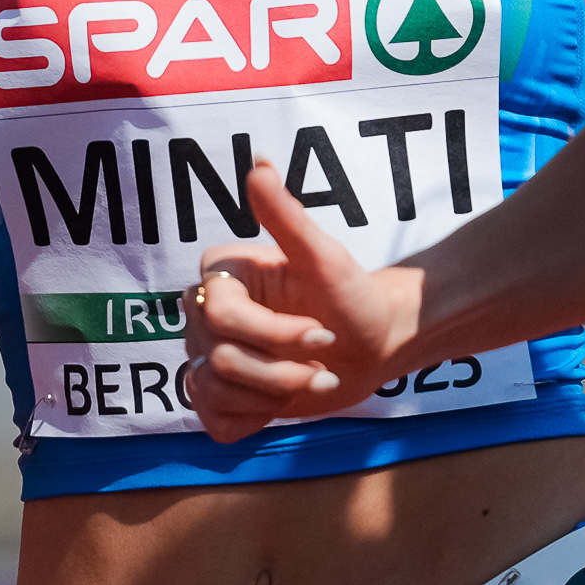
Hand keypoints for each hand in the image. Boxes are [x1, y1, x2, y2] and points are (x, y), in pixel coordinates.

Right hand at [185, 162, 422, 442]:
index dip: (272, 333)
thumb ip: (286, 215)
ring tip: (314, 378)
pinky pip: (213, 420)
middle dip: (280, 368)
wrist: (376, 342)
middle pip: (218, 357)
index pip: (220, 315)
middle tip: (325, 360)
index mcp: (224, 276)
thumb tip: (258, 164)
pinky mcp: (224, 397)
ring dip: (275, 392)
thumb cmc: (353, 295)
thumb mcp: (325, 258)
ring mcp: (212, 356)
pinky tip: (283, 403)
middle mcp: (209, 314)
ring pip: (214, 390)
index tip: (322, 330)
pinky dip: (254, 417)